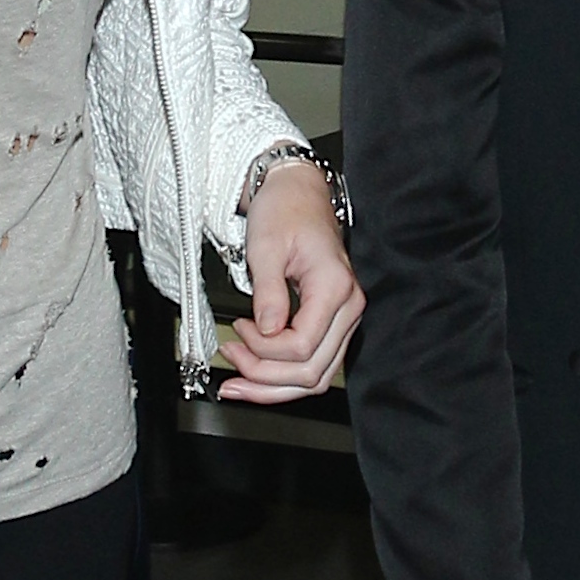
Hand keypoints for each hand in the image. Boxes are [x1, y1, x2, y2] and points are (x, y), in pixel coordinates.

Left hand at [219, 161, 363, 404]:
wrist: (298, 193)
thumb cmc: (286, 211)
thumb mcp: (266, 248)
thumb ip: (268, 293)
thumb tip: (265, 331)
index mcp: (335, 288)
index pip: (302, 346)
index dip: (264, 350)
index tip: (239, 330)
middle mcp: (348, 308)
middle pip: (312, 372)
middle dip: (264, 376)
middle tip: (231, 360)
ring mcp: (343, 319)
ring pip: (315, 377)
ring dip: (273, 386)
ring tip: (237, 380)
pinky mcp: (331, 324)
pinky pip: (313, 363)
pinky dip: (283, 376)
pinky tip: (255, 374)